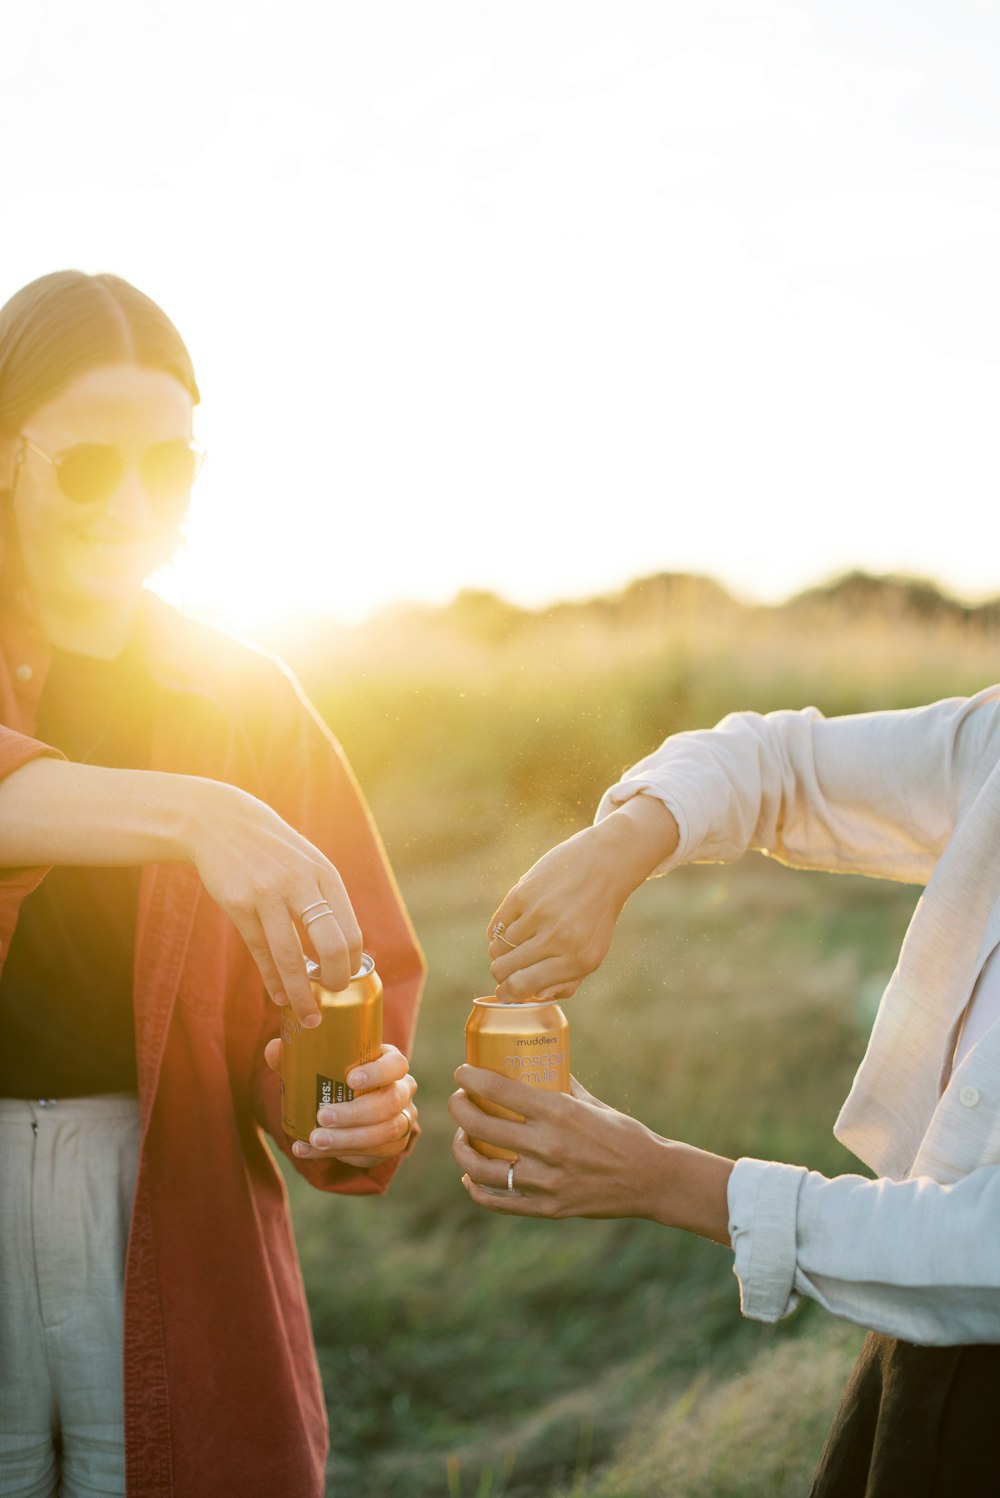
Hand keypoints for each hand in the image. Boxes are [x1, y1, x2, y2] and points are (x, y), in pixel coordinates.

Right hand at [185, 779, 362, 1024]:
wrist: (221, 822)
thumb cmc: (271, 851)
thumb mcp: (306, 864)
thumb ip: (324, 900)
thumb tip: (341, 951)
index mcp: (325, 875)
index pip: (351, 931)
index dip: (351, 964)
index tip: (346, 980)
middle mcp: (300, 884)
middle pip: (330, 945)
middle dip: (335, 981)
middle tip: (331, 997)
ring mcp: (268, 894)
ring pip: (291, 957)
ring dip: (301, 994)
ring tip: (307, 1015)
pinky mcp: (239, 905)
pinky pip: (261, 952)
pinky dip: (272, 980)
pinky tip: (279, 995)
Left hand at [265, 1041, 417, 1166]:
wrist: (348, 1111)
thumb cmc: (335, 1079)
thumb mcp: (320, 1065)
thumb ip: (297, 1057)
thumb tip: (273, 1048)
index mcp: (389, 1064)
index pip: (396, 1064)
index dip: (378, 1072)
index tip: (350, 1079)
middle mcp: (401, 1090)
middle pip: (390, 1102)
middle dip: (355, 1112)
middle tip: (323, 1116)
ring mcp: (401, 1119)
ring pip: (384, 1131)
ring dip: (348, 1138)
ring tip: (316, 1138)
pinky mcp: (393, 1145)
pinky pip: (372, 1153)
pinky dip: (338, 1153)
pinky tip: (310, 1150)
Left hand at [449, 1065, 732, 1241]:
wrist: (652, 1178)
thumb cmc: (623, 1134)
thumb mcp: (592, 1102)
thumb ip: (562, 1085)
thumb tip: (540, 1063)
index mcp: (560, 1113)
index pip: (500, 1090)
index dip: (472, 1078)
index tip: (462, 1072)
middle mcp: (548, 1146)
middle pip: (480, 1125)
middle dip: (460, 1108)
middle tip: (458, 1100)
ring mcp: (546, 1181)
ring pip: (481, 1168)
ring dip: (462, 1150)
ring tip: (462, 1138)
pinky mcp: (549, 1207)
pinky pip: (499, 1201)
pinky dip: (476, 1189)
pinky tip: (470, 1177)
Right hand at [487, 796, 679, 1000]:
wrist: (605, 864)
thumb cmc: (596, 914)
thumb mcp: (594, 952)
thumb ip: (567, 980)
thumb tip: (531, 996)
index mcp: (579, 960)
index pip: (524, 987)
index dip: (507, 993)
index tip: (503, 992)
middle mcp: (558, 939)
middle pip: (505, 970)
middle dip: (500, 973)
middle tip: (504, 969)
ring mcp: (539, 915)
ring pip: (497, 948)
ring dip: (500, 951)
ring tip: (513, 944)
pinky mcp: (524, 893)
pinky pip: (496, 926)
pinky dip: (498, 931)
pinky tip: (511, 927)